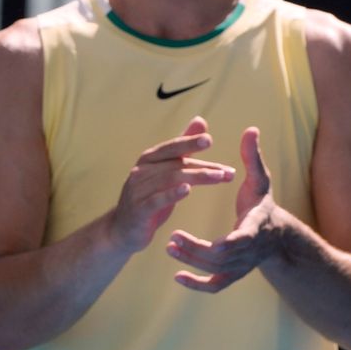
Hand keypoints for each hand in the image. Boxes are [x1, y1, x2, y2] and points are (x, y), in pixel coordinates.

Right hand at [108, 116, 235, 253]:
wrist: (123, 229)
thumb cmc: (148, 197)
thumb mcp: (165, 170)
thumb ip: (182, 147)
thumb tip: (200, 120)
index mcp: (149, 159)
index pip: (172, 148)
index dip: (189, 142)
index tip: (209, 140)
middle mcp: (142, 170)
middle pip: (176, 164)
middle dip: (203, 166)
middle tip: (227, 171)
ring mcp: (138, 190)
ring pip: (170, 179)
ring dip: (196, 177)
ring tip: (218, 179)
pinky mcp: (139, 210)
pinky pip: (156, 199)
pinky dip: (172, 194)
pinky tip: (187, 190)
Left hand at [167, 126, 280, 291]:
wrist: (276, 236)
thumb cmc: (263, 205)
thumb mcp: (260, 180)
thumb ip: (253, 157)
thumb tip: (251, 129)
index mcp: (256, 226)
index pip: (242, 239)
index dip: (226, 242)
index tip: (207, 238)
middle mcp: (250, 251)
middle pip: (222, 258)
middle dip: (197, 250)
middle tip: (172, 237)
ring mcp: (242, 266)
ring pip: (216, 271)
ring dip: (192, 262)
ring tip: (170, 247)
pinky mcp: (234, 274)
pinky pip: (216, 285)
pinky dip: (197, 285)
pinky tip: (177, 278)